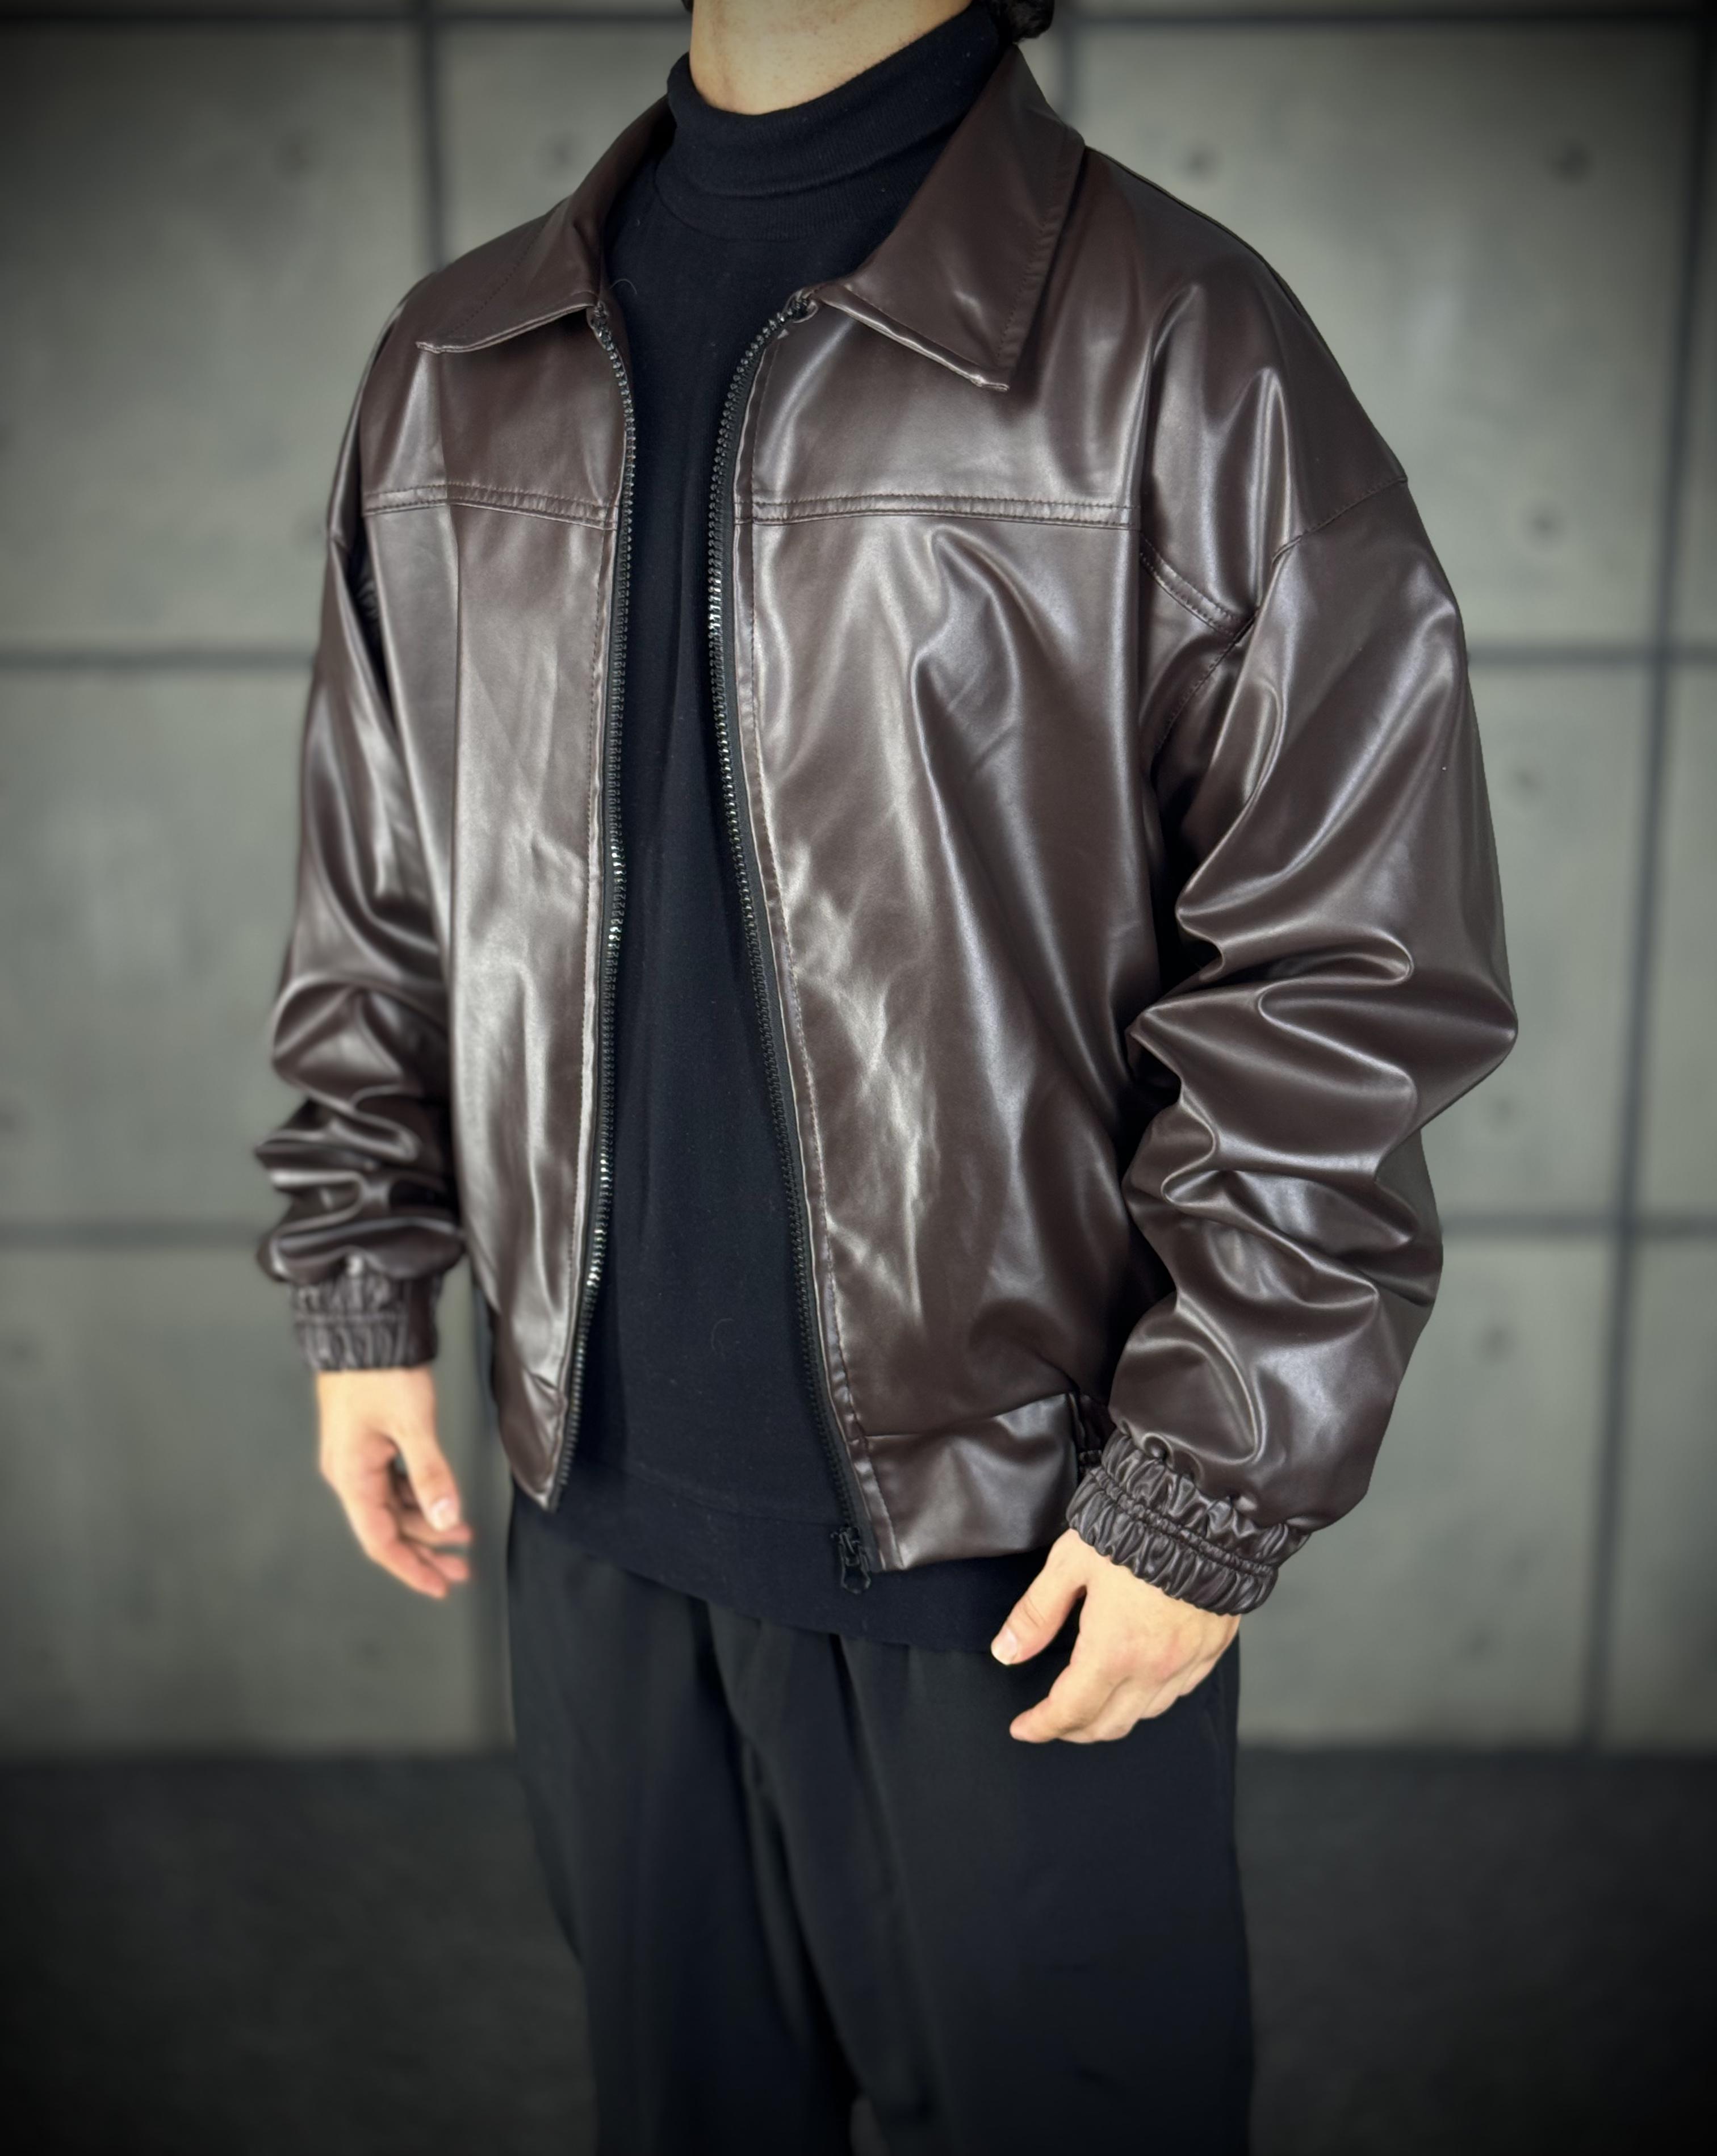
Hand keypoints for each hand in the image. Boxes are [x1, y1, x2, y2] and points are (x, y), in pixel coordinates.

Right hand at [315, 1367, 472, 1598]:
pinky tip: (443, 1501)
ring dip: (427, 1522)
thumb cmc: (381, 1369)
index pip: (379, 1539)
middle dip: (425, 1549)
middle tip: (461, 1567)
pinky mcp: (368, 1442)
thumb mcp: (413, 1424)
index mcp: (351, 1475)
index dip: (410, 1567)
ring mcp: (357, 1457)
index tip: (438, 1586)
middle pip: (387, 1527)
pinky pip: (394, 1483)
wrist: (363, 1326)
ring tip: (464, 1534)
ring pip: (393, 1505)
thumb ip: (431, 1474)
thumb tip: (448, 1519)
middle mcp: (348, 1472)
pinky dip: (420, 1496)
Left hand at [992, 1528, 1237, 1742]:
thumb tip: (1007, 1652)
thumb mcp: (1070, 1564)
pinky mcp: (1212, 1649)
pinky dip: (1151, 1697)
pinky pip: (1179, 1692)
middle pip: (1108, 1724)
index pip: (1070, 1710)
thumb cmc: (1135, 1528)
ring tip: (1091, 1702)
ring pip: (1145, 1713)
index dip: (1041, 1726)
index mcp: (1114, 1649)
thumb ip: (1037, 1613)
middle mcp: (1154, 1666)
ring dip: (1112, 1716)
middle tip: (1051, 1719)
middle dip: (1073, 1729)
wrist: (1203, 1509)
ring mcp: (1188, 1661)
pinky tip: (1137, 1681)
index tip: (1023, 1728)